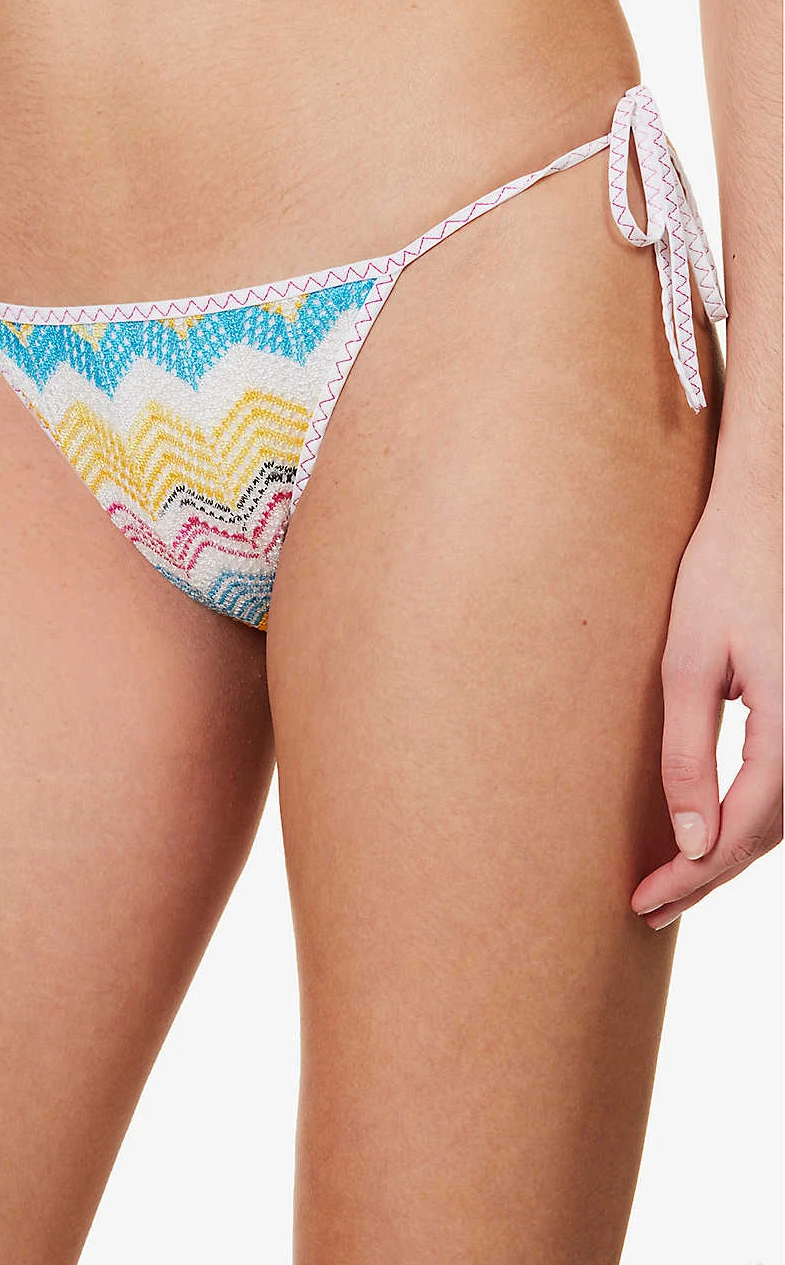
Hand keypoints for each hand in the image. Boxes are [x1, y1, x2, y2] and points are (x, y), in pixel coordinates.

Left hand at [632, 477, 782, 928]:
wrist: (772, 509)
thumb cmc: (723, 573)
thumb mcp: (688, 664)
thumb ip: (688, 756)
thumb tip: (691, 843)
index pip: (744, 828)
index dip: (695, 873)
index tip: (646, 901)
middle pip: (770, 832)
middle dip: (709, 874)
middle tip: (650, 906)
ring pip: (784, 813)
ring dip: (732, 850)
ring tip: (673, 880)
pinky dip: (751, 814)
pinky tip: (712, 829)